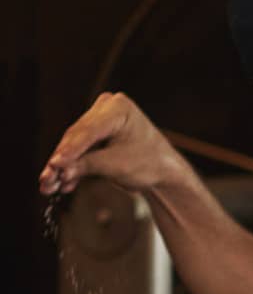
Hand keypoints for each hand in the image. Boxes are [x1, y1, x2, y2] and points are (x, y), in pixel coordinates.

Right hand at [40, 93, 183, 197]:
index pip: (88, 131)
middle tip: (47, 179)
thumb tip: (59, 169)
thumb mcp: (118, 165)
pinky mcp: (96, 134)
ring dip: (63, 166)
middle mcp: (106, 108)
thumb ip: (87, 165)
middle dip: (62, 161)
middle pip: (77, 137)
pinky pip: (80, 150)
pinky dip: (73, 167)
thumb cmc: (150, 164)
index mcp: (118, 108)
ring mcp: (100, 119)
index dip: (70, 150)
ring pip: (75, 145)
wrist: (164, 172)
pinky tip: (64, 183)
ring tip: (49, 185)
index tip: (55, 165)